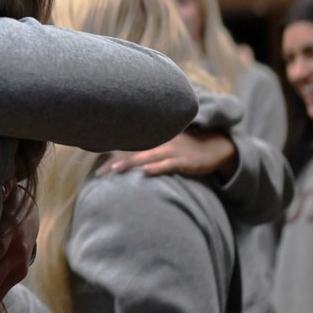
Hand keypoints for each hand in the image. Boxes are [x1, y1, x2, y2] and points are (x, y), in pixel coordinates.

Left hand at [98, 130, 237, 180]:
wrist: (216, 146)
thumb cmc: (188, 148)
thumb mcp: (168, 145)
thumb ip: (149, 150)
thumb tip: (127, 162)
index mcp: (155, 140)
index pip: (129, 147)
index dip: (112, 155)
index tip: (96, 167)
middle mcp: (161, 143)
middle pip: (133, 151)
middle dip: (115, 161)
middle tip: (99, 172)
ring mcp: (173, 151)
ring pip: (148, 156)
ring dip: (131, 162)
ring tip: (117, 169)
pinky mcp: (185, 161)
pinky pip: (169, 164)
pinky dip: (158, 167)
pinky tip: (146, 171)